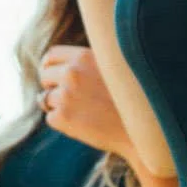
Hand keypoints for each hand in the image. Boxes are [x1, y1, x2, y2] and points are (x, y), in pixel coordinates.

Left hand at [39, 45, 132, 160]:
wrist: (142, 131)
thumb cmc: (130, 101)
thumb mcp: (112, 69)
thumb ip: (87, 64)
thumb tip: (61, 66)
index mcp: (84, 56)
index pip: (51, 55)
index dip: (50, 66)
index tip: (53, 76)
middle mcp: (72, 72)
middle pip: (44, 75)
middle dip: (50, 86)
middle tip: (66, 98)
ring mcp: (65, 95)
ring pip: (46, 99)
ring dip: (58, 106)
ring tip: (84, 114)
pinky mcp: (63, 117)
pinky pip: (51, 118)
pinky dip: (62, 123)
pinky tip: (84, 125)